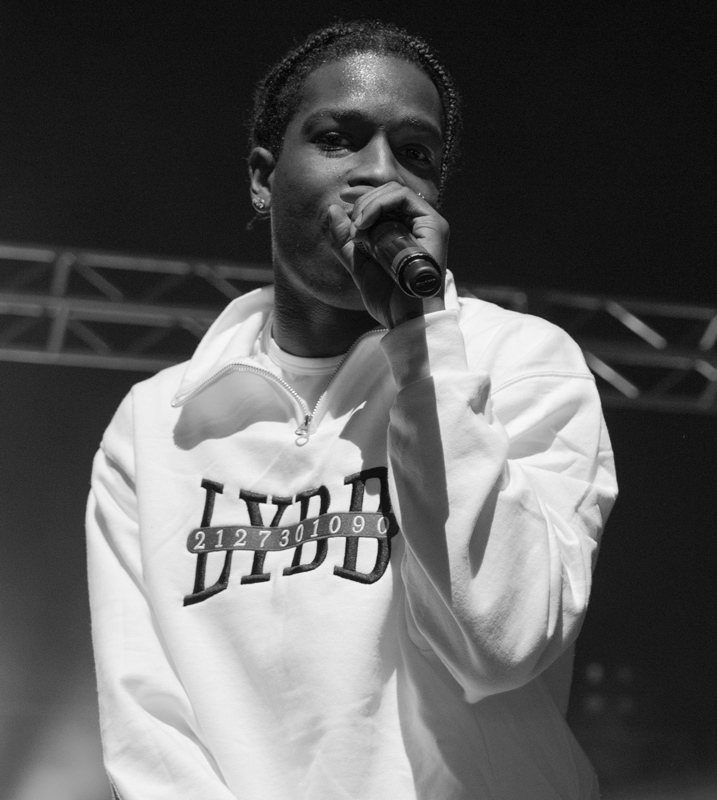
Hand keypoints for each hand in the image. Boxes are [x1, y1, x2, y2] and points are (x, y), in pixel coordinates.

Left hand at [327, 182, 448, 328]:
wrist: (405, 317)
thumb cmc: (388, 298)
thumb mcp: (358, 265)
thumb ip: (344, 241)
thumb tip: (332, 209)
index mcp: (405, 232)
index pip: (385, 200)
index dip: (363, 194)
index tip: (343, 198)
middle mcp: (418, 225)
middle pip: (388, 192)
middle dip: (362, 202)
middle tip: (352, 228)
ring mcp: (427, 224)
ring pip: (395, 191)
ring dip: (368, 204)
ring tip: (358, 229)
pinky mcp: (433, 225)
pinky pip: (403, 198)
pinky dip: (379, 204)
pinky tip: (364, 223)